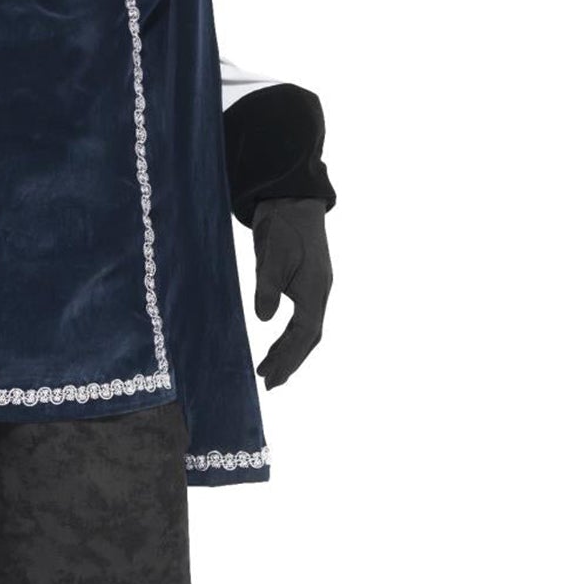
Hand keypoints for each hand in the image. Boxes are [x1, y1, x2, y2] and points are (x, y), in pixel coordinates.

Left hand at [251, 197, 331, 388]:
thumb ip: (268, 287)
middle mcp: (320, 292)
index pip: (305, 333)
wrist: (293, 199)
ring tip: (267, 371)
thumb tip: (264, 319)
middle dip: (290, 362)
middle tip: (269, 384)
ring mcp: (316, 288)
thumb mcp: (271, 255)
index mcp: (315, 289)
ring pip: (306, 330)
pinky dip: (288, 336)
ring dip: (289, 352)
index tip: (271, 378)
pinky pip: (302, 318)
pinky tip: (276, 344)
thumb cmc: (282, 224)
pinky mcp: (307, 283)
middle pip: (309, 338)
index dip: (288, 358)